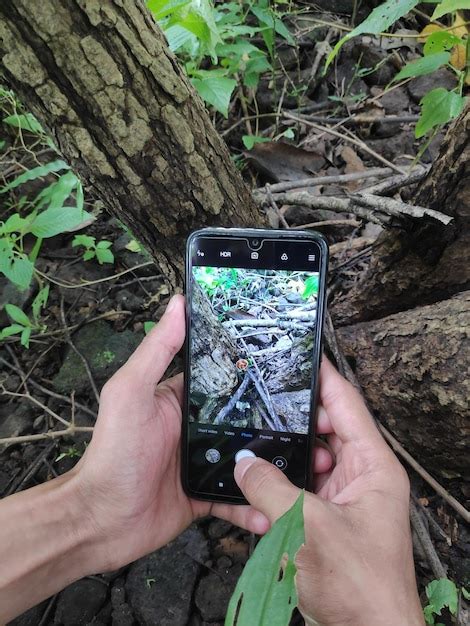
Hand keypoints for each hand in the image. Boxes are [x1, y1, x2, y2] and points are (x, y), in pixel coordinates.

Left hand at [72, 295, 332, 572]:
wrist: (103, 519)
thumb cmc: (112, 452)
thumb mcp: (132, 391)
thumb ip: (157, 350)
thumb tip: (177, 304)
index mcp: (182, 399)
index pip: (224, 377)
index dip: (253, 371)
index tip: (288, 368)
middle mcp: (196, 429)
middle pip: (245, 419)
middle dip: (277, 422)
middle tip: (314, 422)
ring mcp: (203, 463)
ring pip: (248, 460)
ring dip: (272, 465)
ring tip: (306, 465)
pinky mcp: (205, 494)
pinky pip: (238, 498)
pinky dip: (254, 506)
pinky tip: (272, 512)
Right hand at [234, 359, 423, 625]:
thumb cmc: (358, 587)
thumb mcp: (306, 527)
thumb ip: (268, 488)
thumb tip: (242, 463)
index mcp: (372, 467)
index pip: (347, 404)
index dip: (323, 377)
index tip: (301, 355)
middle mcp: (361, 476)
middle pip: (327, 428)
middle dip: (296, 417)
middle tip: (264, 401)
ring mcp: (345, 498)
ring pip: (311, 459)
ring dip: (287, 452)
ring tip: (257, 438)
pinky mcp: (328, 519)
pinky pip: (303, 487)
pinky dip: (283, 481)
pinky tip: (260, 480)